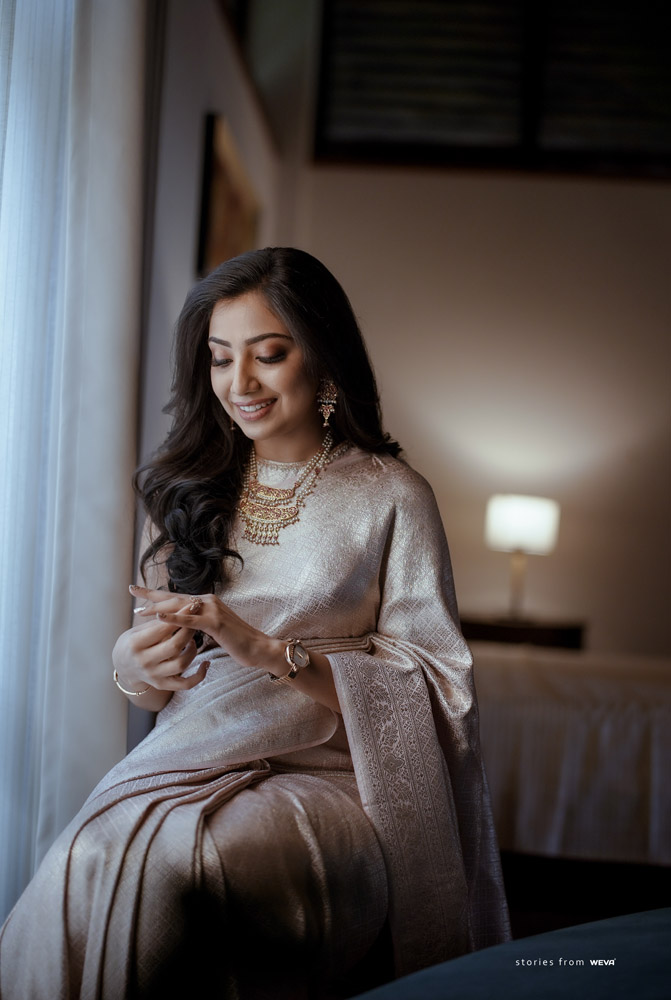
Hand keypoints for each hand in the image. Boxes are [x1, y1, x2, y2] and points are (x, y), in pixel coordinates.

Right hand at [112, 614, 208, 693]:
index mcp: (135, 644)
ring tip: (193, 640)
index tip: (192, 606)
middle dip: (189, 630)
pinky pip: (186, 684)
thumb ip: (157, 623)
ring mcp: (154, 675)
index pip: (161, 629)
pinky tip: (206, 664)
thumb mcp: (137, 630)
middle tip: (196, 620)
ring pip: (182, 664)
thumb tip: (181, 609)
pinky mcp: (163, 684)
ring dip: (193, 650)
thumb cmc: (133, 642)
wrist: (123, 667)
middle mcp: (144, 662)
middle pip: (174, 646)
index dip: (179, 617)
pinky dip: (199, 676)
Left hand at [130, 585, 282, 671]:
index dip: (157, 596)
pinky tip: (159, 617)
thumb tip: (185, 629)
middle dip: (151, 596)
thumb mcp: (215, 631)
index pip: (177, 597)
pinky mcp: (215, 621)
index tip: (138, 594)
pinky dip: (173, 618)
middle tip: (132, 591)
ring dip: (157, 607)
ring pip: (179, 606)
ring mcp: (212, 609)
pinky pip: (190, 620)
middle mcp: (208, 601)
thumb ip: (200, 625)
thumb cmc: (237, 642)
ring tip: (139, 609)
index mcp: (206, 603)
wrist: (258, 647)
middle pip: (174, 597)